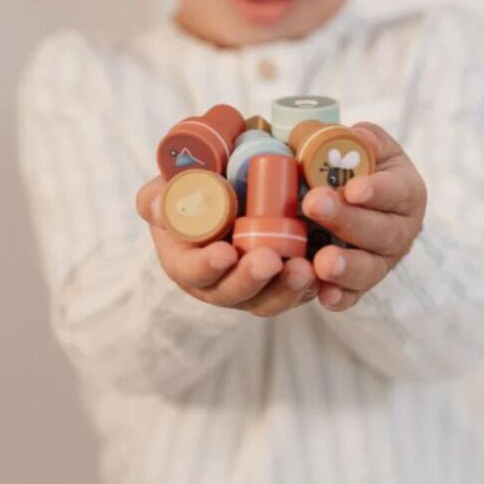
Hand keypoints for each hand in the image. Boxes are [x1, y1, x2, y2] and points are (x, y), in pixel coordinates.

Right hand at [135, 176, 319, 316]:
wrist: (230, 183)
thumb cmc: (194, 188)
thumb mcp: (168, 188)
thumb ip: (158, 196)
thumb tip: (160, 206)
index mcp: (185, 261)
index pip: (192, 273)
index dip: (206, 267)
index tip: (225, 253)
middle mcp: (218, 282)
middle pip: (234, 294)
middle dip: (253, 280)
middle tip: (271, 260)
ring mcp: (252, 287)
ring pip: (268, 300)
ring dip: (286, 289)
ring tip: (305, 269)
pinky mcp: (281, 282)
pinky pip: (296, 292)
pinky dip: (311, 287)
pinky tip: (325, 273)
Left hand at [301, 122, 426, 311]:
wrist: (353, 197)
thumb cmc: (359, 167)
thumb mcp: (368, 145)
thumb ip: (365, 139)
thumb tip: (358, 136)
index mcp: (406, 191)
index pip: (398, 192)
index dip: (377, 191)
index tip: (353, 188)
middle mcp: (401, 230)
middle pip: (382, 232)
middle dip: (348, 220)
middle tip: (315, 205)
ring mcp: (382, 260)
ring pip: (371, 268)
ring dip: (347, 266)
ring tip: (322, 262)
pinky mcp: (360, 283)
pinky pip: (353, 295)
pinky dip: (340, 297)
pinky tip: (324, 295)